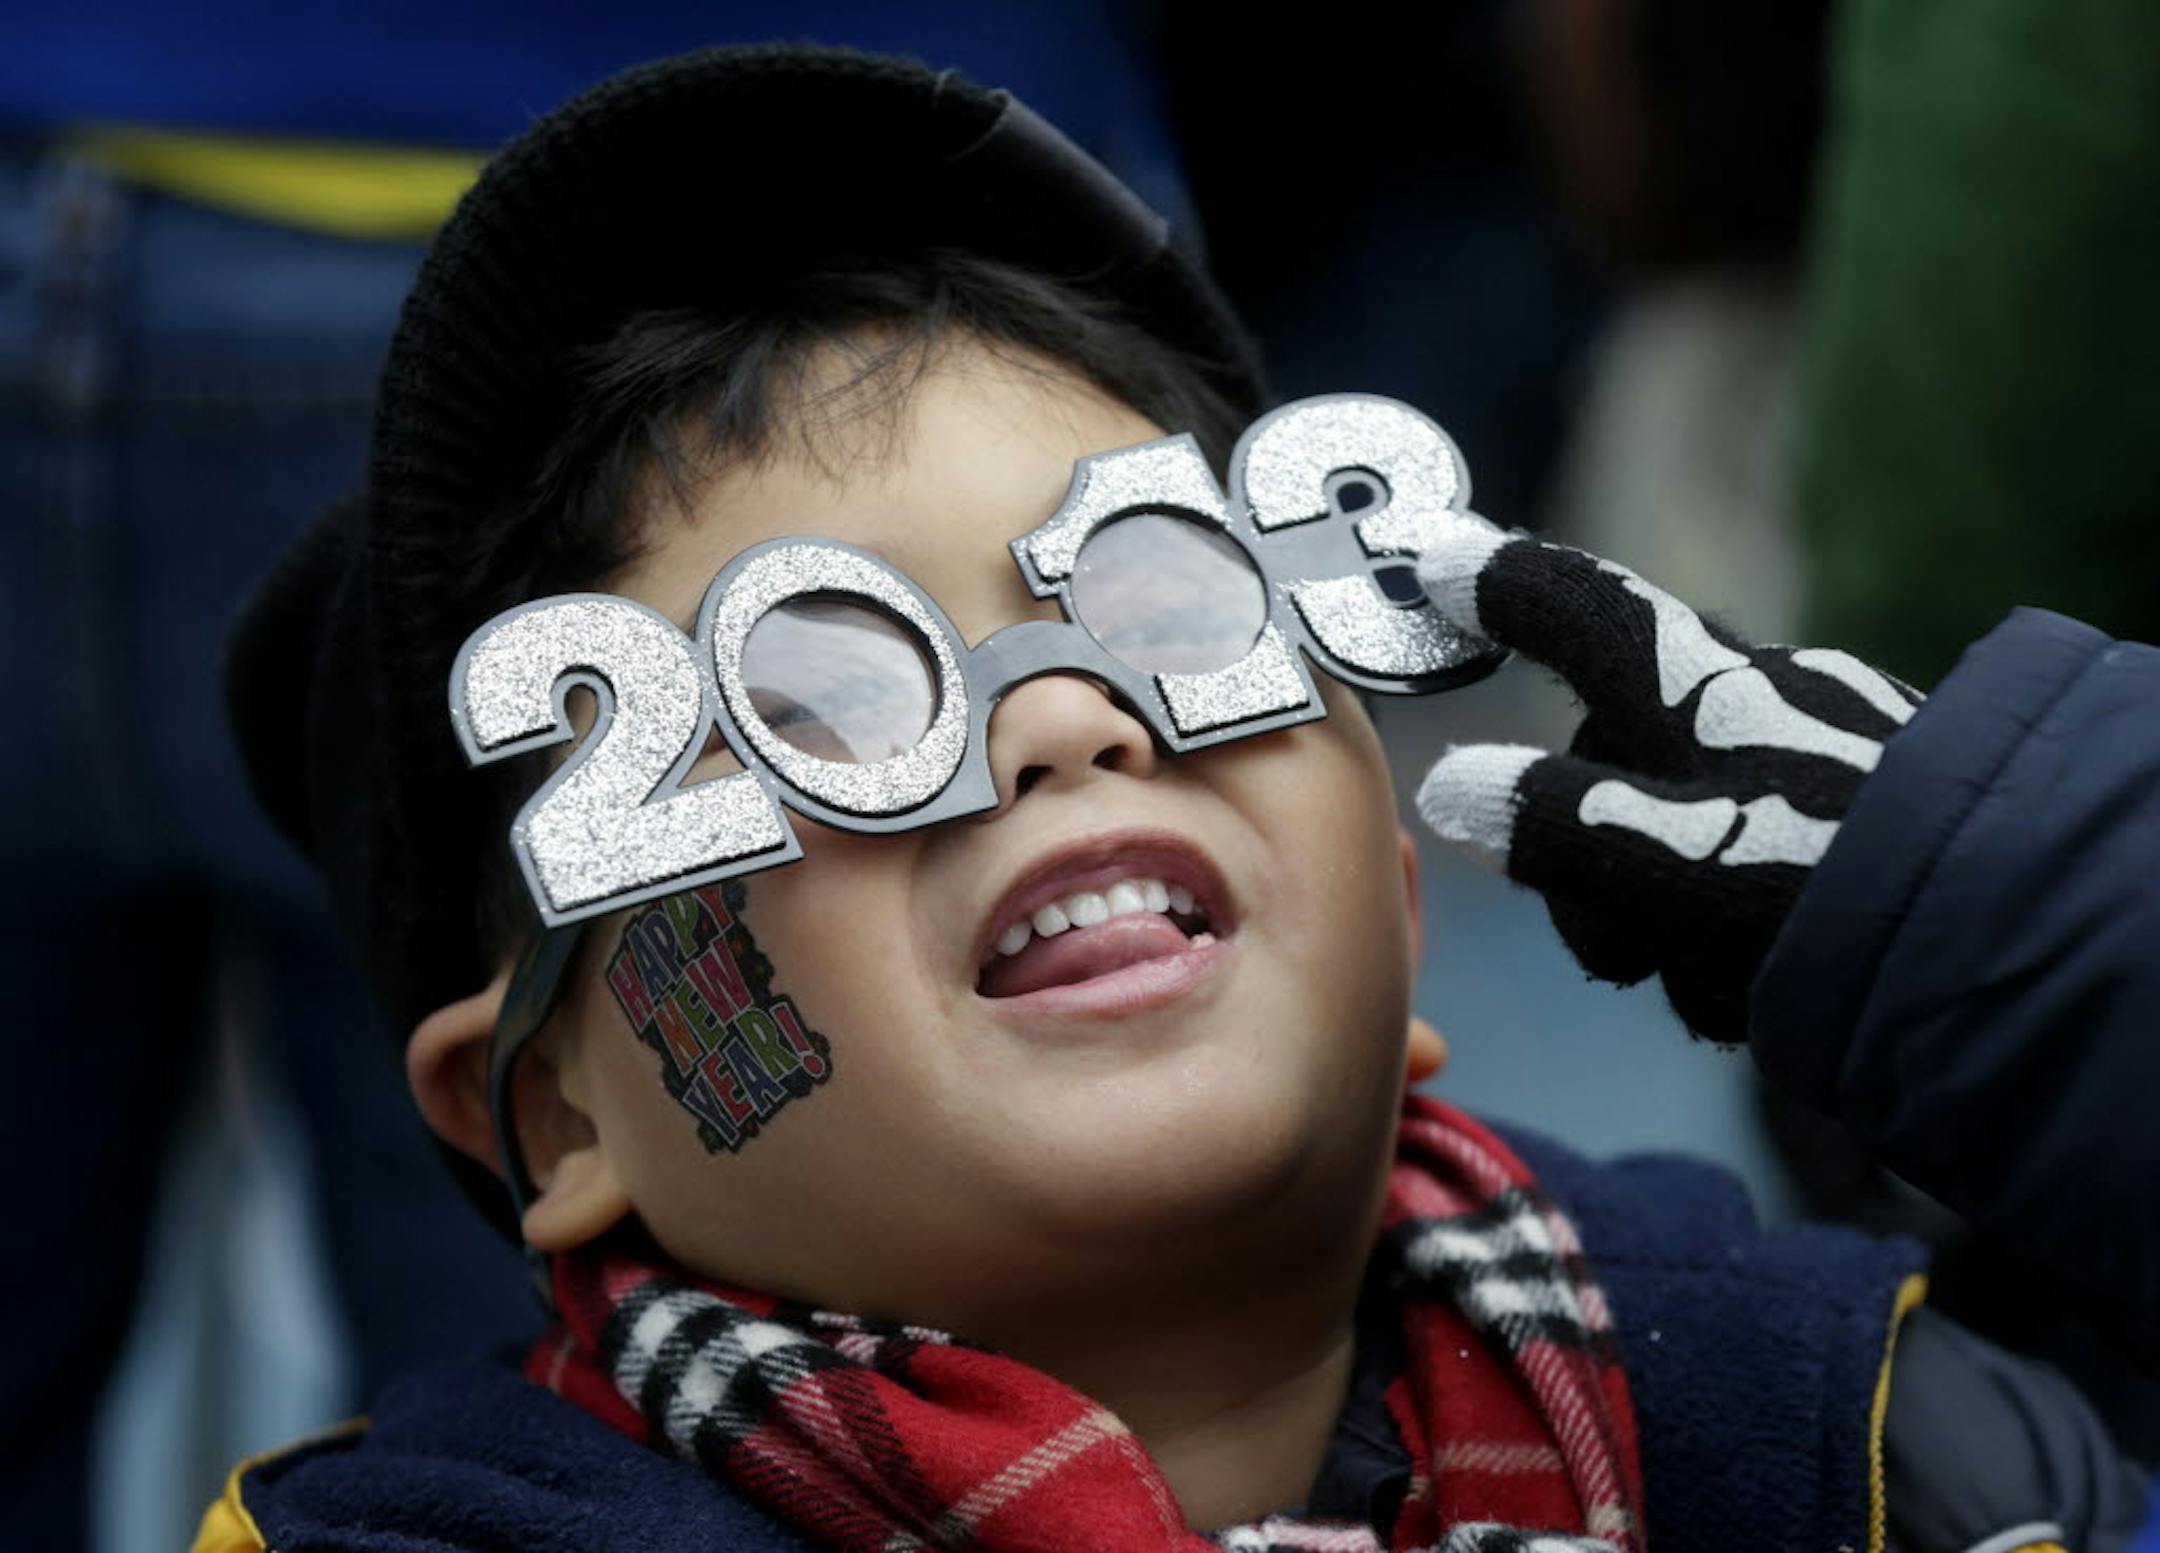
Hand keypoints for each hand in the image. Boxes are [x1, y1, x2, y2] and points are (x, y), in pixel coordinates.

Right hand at [1413, 528, 1922, 1041]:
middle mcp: (1750, 705)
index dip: (1498, 582)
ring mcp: (1804, 762)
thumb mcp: (1681, 861)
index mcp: (1698, 688)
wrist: (2027, 936)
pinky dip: (1725, 930)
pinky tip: (1763, 978)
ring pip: (1668, 827)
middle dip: (1589, 855)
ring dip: (1659, 915)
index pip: (1577, 609)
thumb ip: (1561, 826)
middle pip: (1607, 760)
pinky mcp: (1847, 823)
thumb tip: (1456, 785)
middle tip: (1622, 944)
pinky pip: (1739, 865)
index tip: (1434, 553)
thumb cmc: (1842, 884)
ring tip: (1715, 975)